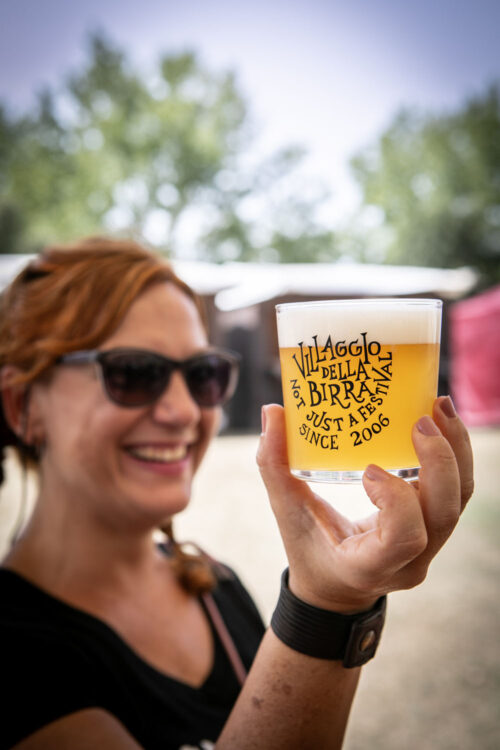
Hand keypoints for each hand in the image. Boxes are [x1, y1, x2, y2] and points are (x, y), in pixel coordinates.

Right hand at [257, 397, 473, 613]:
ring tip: (440, 406)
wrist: (336, 588)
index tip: (369, 469)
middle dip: (440, 463)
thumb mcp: (286, 513)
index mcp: (370, 566)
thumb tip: (272, 411)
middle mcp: (410, 562)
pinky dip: (455, 455)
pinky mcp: (436, 527)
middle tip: (420, 421)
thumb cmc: (309, 551)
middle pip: (444, 515)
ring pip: (459, 501)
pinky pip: (457, 492)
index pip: (404, 537)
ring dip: (456, 452)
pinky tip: (441, 421)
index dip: (397, 499)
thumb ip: (274, 465)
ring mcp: (430, 548)